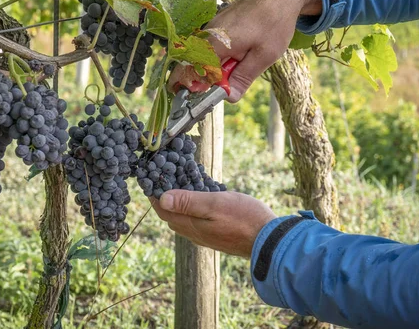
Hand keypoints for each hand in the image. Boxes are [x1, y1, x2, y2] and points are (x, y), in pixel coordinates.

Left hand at [150, 190, 276, 257]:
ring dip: (179, 203)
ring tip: (181, 184)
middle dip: (164, 199)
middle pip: (171, 216)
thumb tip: (162, 199)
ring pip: (184, 219)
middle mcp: (195, 234)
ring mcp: (207, 236)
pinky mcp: (218, 235)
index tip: (149, 178)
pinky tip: (203, 198)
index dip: (154, 196)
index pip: (163, 211)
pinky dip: (193, 208)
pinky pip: (197, 221)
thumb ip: (188, 202)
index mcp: (191, 225)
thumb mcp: (215, 204)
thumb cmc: (244, 218)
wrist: (269, 241)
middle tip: (164, 178)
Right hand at [168, 0, 321, 102]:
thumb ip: (243, 78)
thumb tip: (228, 98)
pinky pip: (211, 48)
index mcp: (215, 43)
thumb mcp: (264, 56)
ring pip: (204, 57)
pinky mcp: (216, 26)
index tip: (209, 97)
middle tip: (231, 85)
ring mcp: (210, 29)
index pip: (191, 71)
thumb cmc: (274, 22)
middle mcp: (207, 34)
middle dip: (209, 80)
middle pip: (195, 65)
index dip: (196, 87)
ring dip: (217, 69)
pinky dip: (221, 58)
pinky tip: (239, 56)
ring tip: (239, 66)